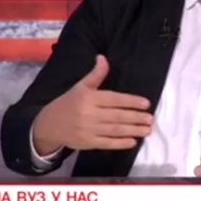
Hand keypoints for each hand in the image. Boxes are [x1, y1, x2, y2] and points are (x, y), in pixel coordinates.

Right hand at [32, 55, 152, 153]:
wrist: (50, 125)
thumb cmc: (68, 103)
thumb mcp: (80, 87)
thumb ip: (95, 75)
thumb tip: (102, 58)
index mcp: (88, 98)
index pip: (114, 99)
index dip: (130, 101)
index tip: (146, 103)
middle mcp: (89, 114)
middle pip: (117, 116)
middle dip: (136, 117)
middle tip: (151, 119)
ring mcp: (89, 130)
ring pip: (115, 130)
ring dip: (133, 130)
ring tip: (147, 130)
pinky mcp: (88, 143)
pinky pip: (107, 143)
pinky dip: (120, 143)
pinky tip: (132, 142)